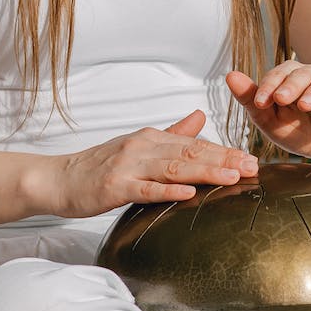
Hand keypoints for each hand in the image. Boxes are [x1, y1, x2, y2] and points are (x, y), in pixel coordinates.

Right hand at [53, 111, 257, 216]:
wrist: (59, 179)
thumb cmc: (99, 166)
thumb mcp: (139, 144)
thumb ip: (172, 133)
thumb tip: (201, 116)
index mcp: (151, 138)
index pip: (194, 144)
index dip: (223, 151)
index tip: (250, 158)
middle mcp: (143, 147)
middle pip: (190, 153)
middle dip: (223, 159)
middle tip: (251, 166)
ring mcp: (128, 166)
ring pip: (173, 168)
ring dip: (205, 171)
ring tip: (231, 176)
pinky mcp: (115, 187)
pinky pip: (146, 189)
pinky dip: (168, 191)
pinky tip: (189, 193)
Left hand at [226, 62, 310, 167]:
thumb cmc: (299, 132)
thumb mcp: (272, 122)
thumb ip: (252, 101)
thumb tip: (230, 75)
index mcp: (292, 78)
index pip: (279, 73)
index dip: (269, 85)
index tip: (259, 102)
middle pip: (302, 72)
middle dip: (290, 85)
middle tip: (280, 99)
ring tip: (305, 105)